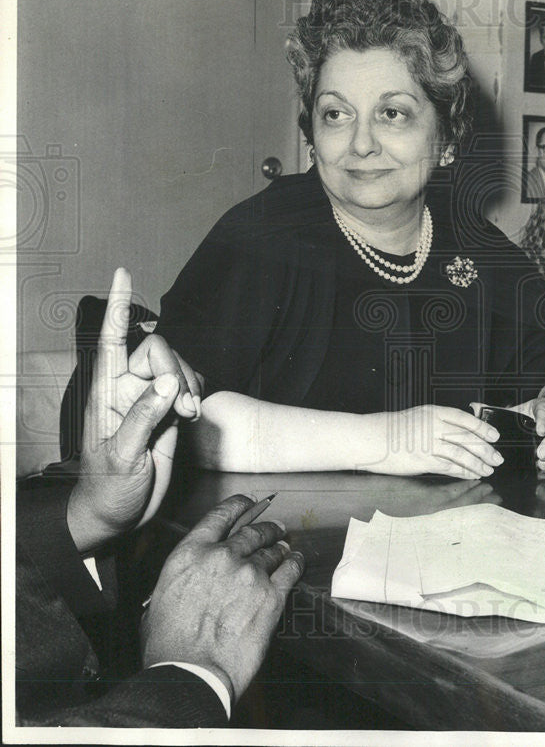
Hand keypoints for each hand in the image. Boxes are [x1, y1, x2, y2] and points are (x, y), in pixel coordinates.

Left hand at [67, 268, 203, 552]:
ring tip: (187, 416)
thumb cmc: (108, 488)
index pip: (110, 339)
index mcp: (105, 392)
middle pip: (156, 351)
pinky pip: (185, 385)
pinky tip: (190, 416)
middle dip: (175, 371)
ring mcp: (146, 398)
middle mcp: (125, 388)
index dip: (117, 306)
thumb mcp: (123, 455)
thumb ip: (144, 416)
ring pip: (175, 367)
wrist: (119, 515)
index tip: (122, 274)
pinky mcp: (166, 411)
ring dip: (188, 387)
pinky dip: (194, 395)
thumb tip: (166, 383)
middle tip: (182, 408)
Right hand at [141, 494, 303, 704]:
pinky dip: (295, 563)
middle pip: (253, 531)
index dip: (239, 505)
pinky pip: (290, 570)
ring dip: (280, 548)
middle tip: (274, 528)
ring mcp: (250, 574)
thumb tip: (195, 575)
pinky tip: (296, 562)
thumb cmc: (170, 647)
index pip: (221, 516)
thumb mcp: (160, 599)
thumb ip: (184, 577)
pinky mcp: (272, 595)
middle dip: (266, 528)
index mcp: (191, 554)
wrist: (191, 675)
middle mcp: (222, 557)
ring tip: (284, 548)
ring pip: (273, 551)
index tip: (250, 503)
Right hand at [363, 405, 502, 478]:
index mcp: (433, 412)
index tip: (494, 436)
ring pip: (461, 454)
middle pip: (467, 438)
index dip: (482, 428)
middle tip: (497, 458)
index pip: (465, 419)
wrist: (370, 438)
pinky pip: (449, 467)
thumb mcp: (419, 416)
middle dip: (485, 450)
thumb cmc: (392, 428)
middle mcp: (434, 426)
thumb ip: (438, 422)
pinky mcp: (423, 460)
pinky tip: (471, 475)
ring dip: (477, 463)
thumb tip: (461, 432)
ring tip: (488, 470)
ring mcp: (428, 443)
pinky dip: (463, 472)